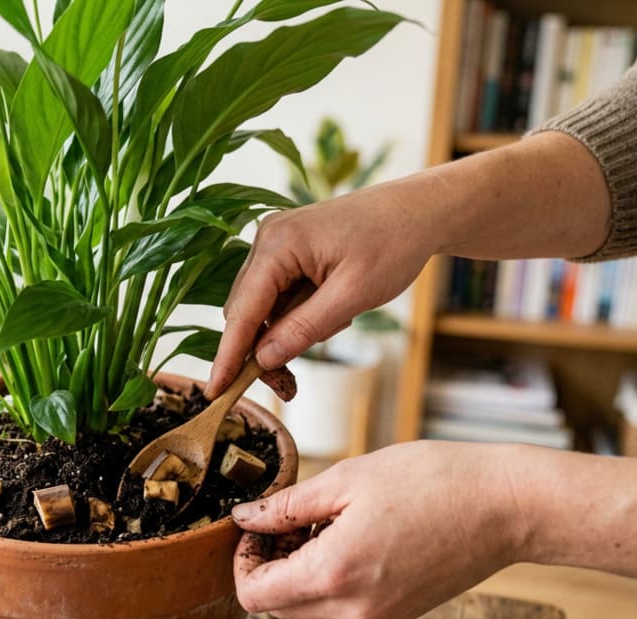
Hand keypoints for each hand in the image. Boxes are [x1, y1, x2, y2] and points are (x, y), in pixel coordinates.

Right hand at [206, 179, 441, 398]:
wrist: (421, 210)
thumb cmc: (393, 244)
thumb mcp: (353, 295)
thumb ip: (304, 329)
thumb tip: (262, 359)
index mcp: (278, 243)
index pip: (243, 311)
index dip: (228, 355)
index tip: (215, 391)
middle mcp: (267, 239)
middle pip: (247, 311)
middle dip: (263, 350)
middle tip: (290, 386)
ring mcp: (276, 243)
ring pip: (263, 307)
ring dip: (286, 332)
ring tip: (337, 325)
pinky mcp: (289, 250)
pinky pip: (280, 295)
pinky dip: (298, 315)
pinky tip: (333, 311)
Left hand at [231, 441, 535, 618]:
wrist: (507, 505)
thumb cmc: (433, 480)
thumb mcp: (348, 479)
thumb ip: (288, 505)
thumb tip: (245, 518)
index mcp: (337, 573)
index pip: (256, 596)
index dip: (243, 561)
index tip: (257, 526)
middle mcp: (356, 608)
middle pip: (279, 607)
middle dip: (267, 565)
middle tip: (286, 519)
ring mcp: (380, 616)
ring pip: (309, 608)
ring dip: (298, 571)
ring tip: (321, 522)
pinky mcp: (398, 613)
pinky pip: (343, 606)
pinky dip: (330, 577)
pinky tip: (350, 536)